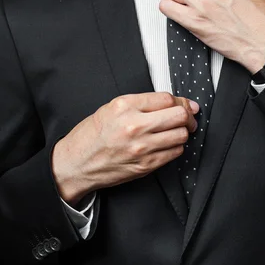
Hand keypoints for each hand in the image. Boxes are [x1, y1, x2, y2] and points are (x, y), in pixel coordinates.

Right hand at [52, 92, 199, 205]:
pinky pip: (175, 153)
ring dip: (182, 132)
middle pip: (179, 116)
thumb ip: (143, 103)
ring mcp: (141, 147)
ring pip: (181, 135)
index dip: (180, 102)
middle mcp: (134, 125)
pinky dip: (175, 147)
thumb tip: (176, 103)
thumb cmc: (92, 135)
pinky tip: (166, 145)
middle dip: (187, 116)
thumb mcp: (112, 108)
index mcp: (125, 106)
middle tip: (187, 118)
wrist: (76, 164)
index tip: (184, 105)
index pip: (167, 99)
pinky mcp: (146, 165)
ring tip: (175, 132)